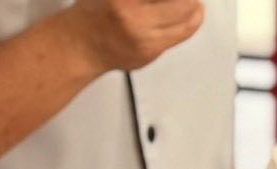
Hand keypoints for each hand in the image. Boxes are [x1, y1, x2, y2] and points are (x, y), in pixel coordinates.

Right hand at [60, 0, 204, 74]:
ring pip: (188, 23)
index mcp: (122, 2)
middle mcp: (135, 22)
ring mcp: (145, 42)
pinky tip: (187, 14)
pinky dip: (187, 23)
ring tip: (193, 3)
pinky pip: (179, 37)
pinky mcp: (151, 55)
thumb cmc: (94, 13)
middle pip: (184, 5)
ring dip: (195, 9)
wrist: (82, 47)